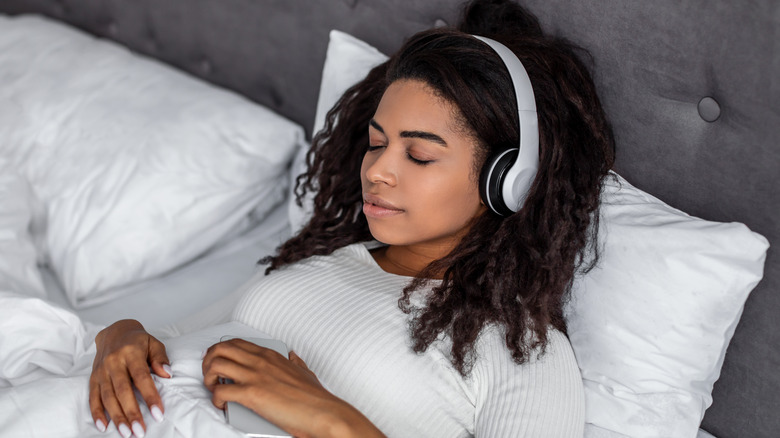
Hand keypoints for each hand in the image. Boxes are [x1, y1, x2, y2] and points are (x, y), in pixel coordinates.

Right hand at [89, 319, 170, 436]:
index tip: (159, 413)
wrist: (114, 332)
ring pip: (107, 397)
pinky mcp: (93, 378)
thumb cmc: (138, 341)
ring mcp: (101, 371)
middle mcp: (113, 362)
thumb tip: (167, 374)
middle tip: (140, 430)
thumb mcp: (154, 343)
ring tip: (126, 433)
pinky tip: (103, 426)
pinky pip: (93, 397)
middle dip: (131, 412)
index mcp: (131, 353)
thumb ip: (160, 358)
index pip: (142, 377)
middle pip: (122, 390)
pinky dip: (96, 413)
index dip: (150, 396)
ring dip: (116, 417)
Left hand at [202, 339, 384, 437]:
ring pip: (216, 365)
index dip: (220, 350)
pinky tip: (221, 405)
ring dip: (208, 378)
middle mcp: (260, 361)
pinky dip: (215, 399)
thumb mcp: (305, 371)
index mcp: (271, 355)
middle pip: (221, 349)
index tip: (216, 361)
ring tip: (214, 389)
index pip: (236, 342)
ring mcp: (255, 376)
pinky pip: (220, 391)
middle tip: (210, 375)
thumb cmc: (315, 397)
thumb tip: (292, 355)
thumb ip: (296, 362)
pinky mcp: (251, 394)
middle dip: (208, 361)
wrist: (323, 412)